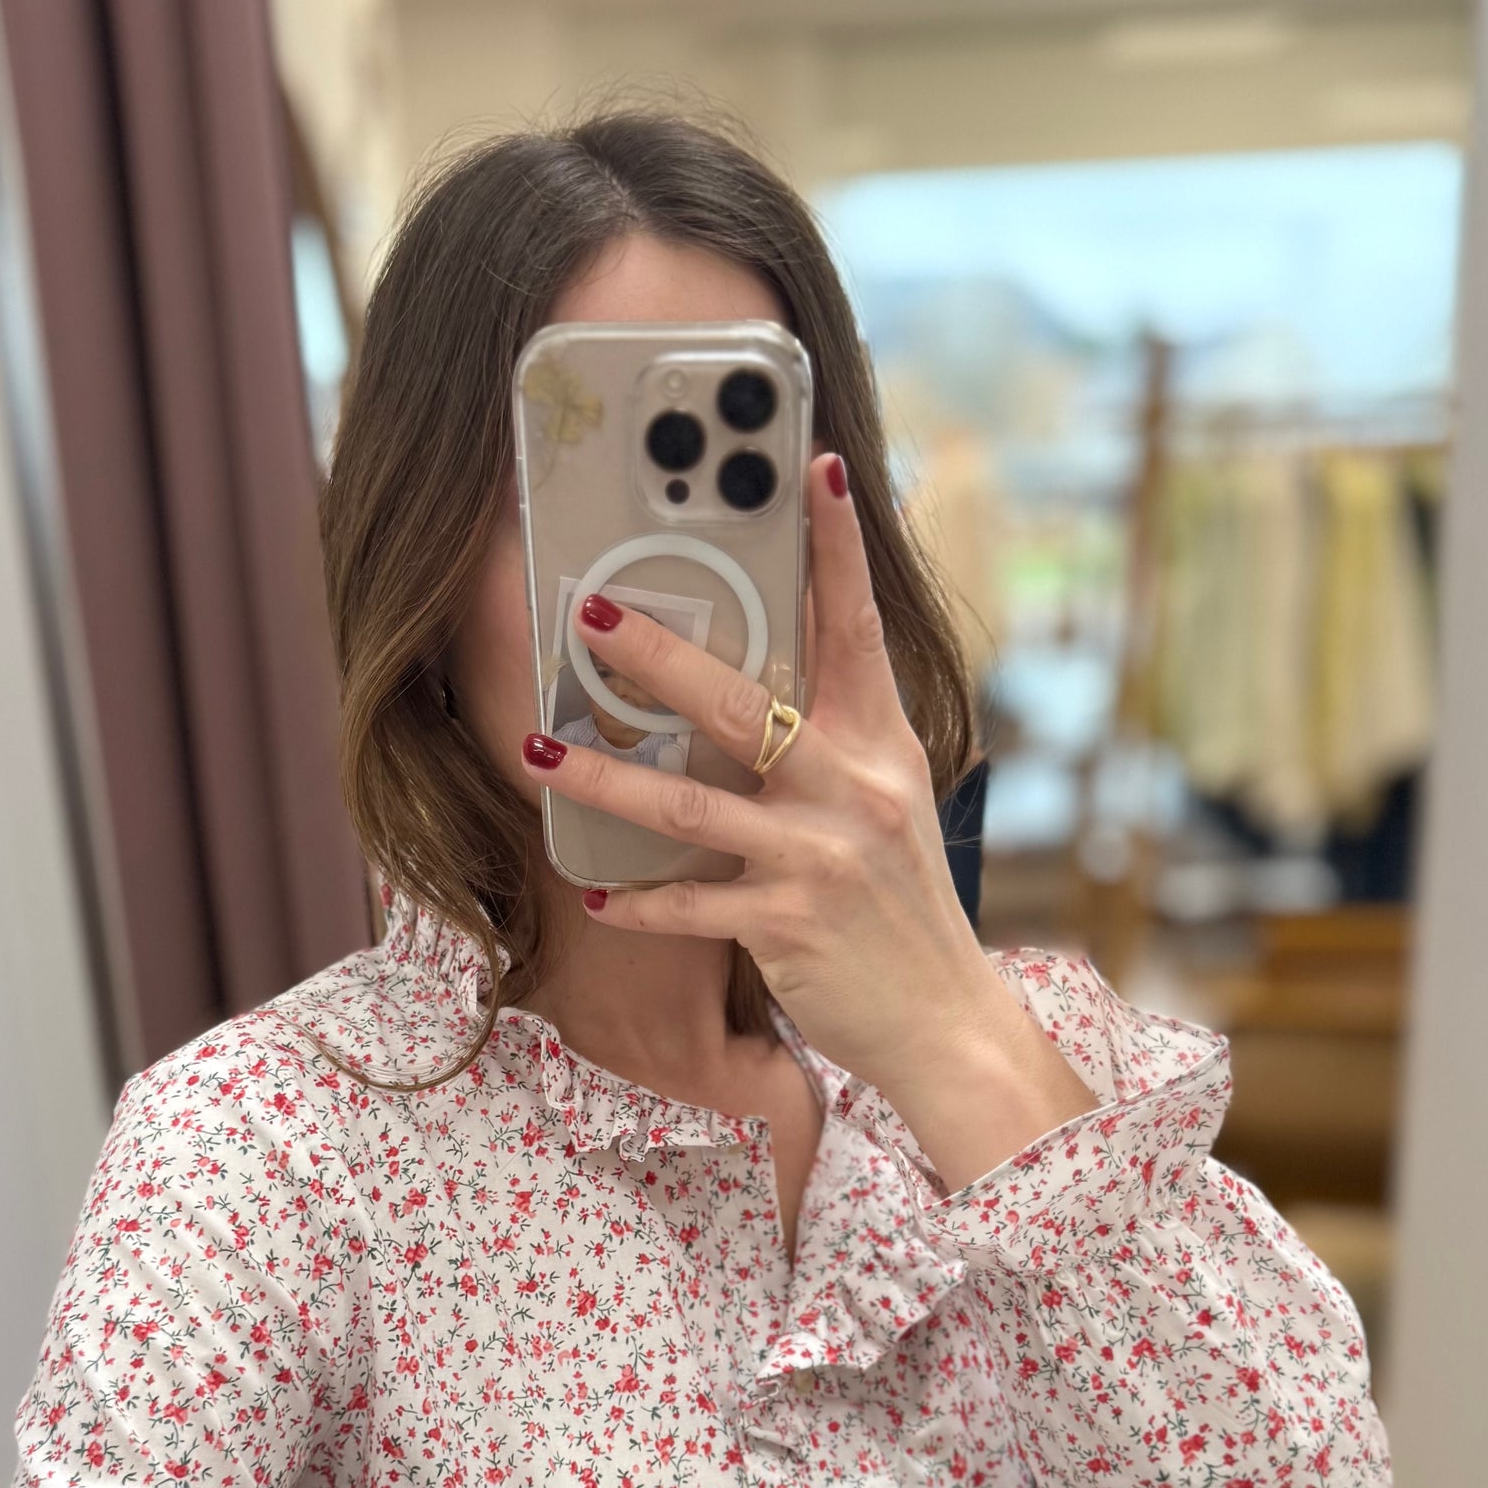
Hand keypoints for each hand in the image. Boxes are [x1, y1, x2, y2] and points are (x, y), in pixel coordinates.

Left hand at [521, 457, 1094, 1190]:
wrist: (946, 1021)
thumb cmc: (903, 911)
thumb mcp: (891, 807)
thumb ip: (838, 743)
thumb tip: (765, 682)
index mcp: (881, 744)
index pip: (856, 625)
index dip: (837, 544)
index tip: (811, 467)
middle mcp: (854, 787)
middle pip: (741, 702)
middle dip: (659, 655)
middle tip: (590, 611)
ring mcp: (820, 856)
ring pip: (692, 804)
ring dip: (606, 778)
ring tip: (541, 753)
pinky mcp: (789, 924)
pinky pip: (692, 905)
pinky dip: (639, 901)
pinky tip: (593, 890)